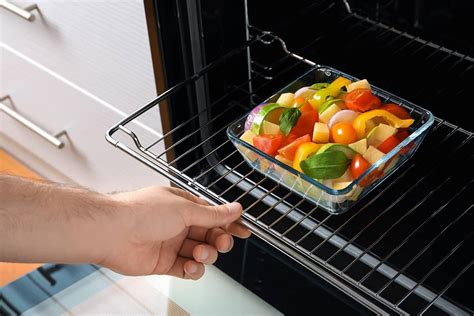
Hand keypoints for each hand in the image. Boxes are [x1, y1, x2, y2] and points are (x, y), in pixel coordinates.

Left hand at [100, 186, 249, 279]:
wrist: (112, 232)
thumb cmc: (141, 212)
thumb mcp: (185, 209)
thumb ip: (213, 214)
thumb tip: (234, 208)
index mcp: (184, 206)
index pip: (213, 214)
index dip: (229, 223)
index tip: (243, 230)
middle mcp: (178, 224)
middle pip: (209, 235)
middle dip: (219, 240)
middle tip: (221, 242)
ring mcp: (171, 244)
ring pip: (201, 253)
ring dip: (205, 255)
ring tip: (199, 253)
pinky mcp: (164, 262)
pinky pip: (187, 269)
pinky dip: (193, 270)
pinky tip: (190, 266)